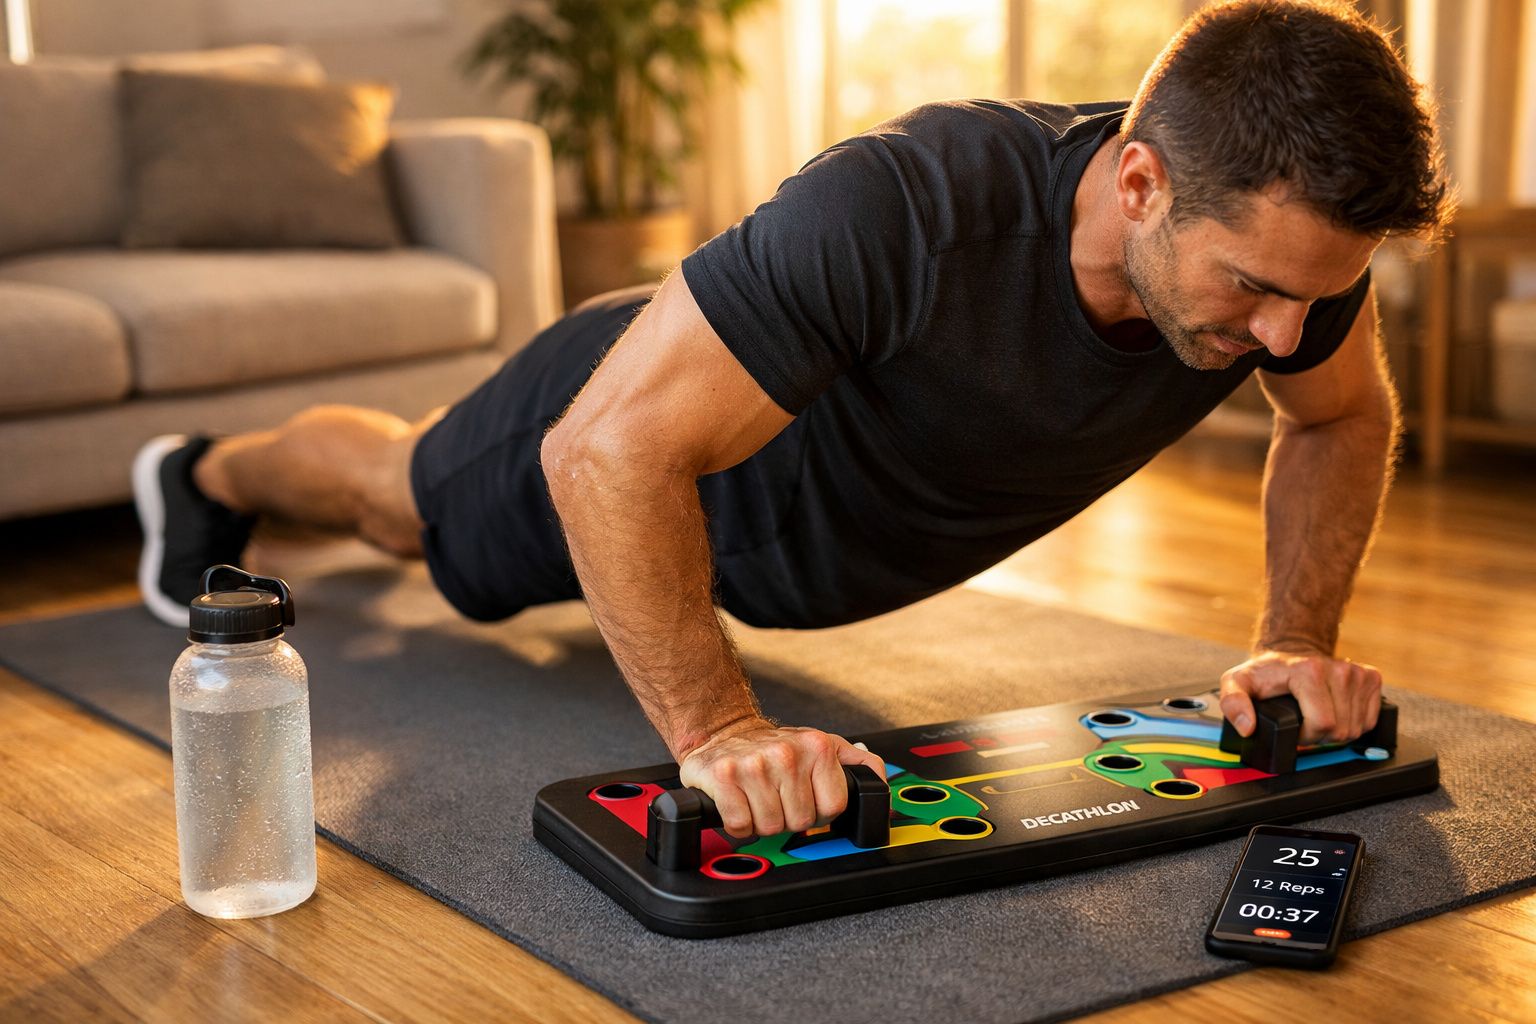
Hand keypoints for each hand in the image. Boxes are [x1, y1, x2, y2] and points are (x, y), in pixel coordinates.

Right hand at [677, 717, 887, 838]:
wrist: (724, 732)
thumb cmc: (776, 746)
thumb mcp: (825, 746)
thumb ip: (861, 764)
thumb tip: (882, 784)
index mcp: (818, 746)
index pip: (833, 807)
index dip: (819, 811)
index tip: (805, 797)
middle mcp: (787, 753)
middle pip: (800, 822)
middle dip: (788, 816)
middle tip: (777, 796)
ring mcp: (754, 764)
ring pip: (770, 827)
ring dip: (762, 821)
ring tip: (758, 797)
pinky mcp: (724, 777)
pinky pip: (740, 825)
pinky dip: (738, 822)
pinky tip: (739, 801)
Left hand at [1220, 648, 1382, 744]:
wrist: (1290, 651)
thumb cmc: (1266, 671)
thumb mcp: (1237, 682)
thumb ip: (1233, 703)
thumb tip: (1247, 727)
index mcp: (1308, 671)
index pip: (1323, 723)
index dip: (1307, 736)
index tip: (1295, 727)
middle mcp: (1337, 669)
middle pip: (1341, 729)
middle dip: (1320, 735)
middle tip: (1305, 722)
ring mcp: (1357, 673)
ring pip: (1357, 728)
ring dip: (1337, 731)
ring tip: (1318, 717)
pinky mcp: (1371, 678)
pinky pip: (1370, 719)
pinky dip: (1353, 723)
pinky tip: (1336, 712)